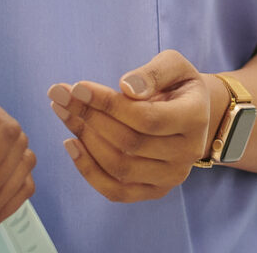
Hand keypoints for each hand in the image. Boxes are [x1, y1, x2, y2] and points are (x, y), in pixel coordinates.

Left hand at [49, 50, 217, 201]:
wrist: (190, 113)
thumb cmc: (176, 85)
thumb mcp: (173, 65)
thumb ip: (153, 73)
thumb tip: (127, 89)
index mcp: (195, 118)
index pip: (146, 118)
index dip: (109, 105)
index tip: (77, 87)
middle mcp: (188, 153)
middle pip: (129, 143)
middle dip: (89, 117)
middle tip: (60, 96)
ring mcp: (172, 177)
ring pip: (119, 166)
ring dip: (85, 139)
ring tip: (64, 112)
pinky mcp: (154, 192)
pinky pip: (116, 191)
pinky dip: (89, 170)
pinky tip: (71, 144)